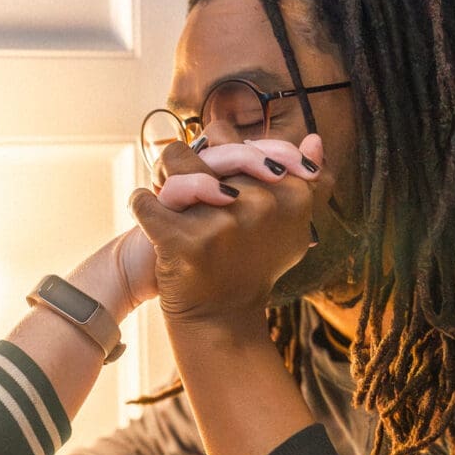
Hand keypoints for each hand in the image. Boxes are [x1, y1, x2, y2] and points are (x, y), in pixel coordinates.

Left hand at [131, 135, 321, 324]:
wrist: (222, 317)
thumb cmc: (254, 262)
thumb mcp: (293, 224)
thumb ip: (307, 181)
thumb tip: (314, 139)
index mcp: (290, 192)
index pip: (234, 137)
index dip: (215, 150)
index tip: (216, 177)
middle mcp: (261, 202)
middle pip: (206, 143)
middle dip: (192, 158)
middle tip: (189, 185)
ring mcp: (222, 222)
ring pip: (174, 158)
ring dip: (165, 175)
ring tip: (170, 196)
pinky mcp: (184, 242)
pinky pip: (144, 200)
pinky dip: (141, 203)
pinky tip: (148, 212)